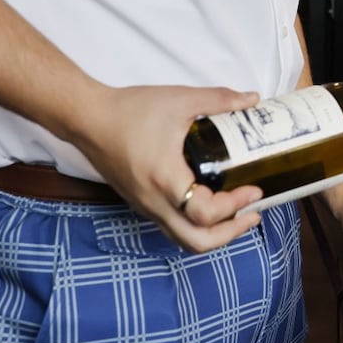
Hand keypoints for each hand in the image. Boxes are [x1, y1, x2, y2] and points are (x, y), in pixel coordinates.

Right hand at [75, 83, 265, 253]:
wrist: (88, 118)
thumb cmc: (130, 110)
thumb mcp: (180, 100)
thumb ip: (219, 100)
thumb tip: (252, 99)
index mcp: (166, 180)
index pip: (206, 213)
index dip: (235, 207)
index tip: (255, 189)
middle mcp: (154, 202)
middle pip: (196, 242)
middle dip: (230, 233)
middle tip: (252, 214)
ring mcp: (145, 206)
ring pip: (183, 238)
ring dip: (213, 233)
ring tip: (237, 213)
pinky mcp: (140, 202)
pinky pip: (172, 225)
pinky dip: (196, 224)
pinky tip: (209, 202)